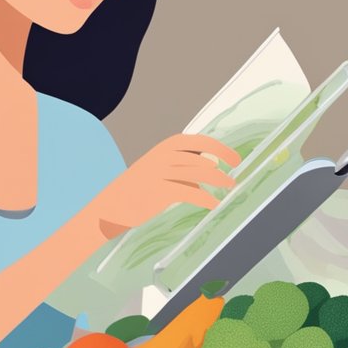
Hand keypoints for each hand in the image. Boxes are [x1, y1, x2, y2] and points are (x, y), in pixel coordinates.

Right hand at [84, 134, 241, 237]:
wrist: (111, 205)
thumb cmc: (139, 189)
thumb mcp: (160, 169)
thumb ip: (183, 166)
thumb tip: (210, 168)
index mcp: (165, 147)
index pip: (199, 141)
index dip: (219, 147)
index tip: (234, 158)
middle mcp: (163, 156)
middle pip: (202, 157)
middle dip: (223, 165)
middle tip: (236, 176)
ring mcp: (160, 172)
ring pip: (198, 173)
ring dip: (218, 181)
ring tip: (230, 188)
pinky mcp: (158, 190)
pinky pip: (189, 192)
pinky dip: (204, 198)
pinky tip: (214, 204)